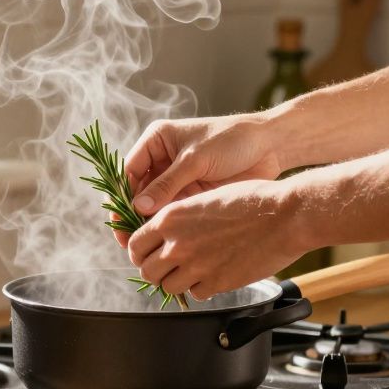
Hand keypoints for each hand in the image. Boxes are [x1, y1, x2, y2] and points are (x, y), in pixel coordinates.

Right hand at [115, 115, 283, 246]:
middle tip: (127, 241)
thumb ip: (168, 183)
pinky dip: (167, 228)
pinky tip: (163, 244)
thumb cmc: (231, 140)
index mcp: (157, 141)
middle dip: (132, 216)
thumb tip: (138, 207)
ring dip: (148, 225)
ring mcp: (176, 180)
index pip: (129, 171)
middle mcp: (162, 161)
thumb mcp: (195, 159)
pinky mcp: (191, 194)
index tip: (119, 220)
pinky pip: (172, 213)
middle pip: (138, 192)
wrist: (269, 146)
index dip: (122, 196)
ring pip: (153, 206)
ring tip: (144, 248)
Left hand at [125, 180, 308, 300]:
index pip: (135, 244)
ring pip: (168, 287)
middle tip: (168, 268)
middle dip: (155, 270)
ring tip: (191, 272)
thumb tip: (168, 232)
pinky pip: (196, 294)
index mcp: (171, 218)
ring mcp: (196, 266)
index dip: (140, 252)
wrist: (284, 216)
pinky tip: (213, 275)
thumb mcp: (205, 198)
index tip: (147, 254)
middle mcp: (178, 243)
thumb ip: (181, 218)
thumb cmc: (252, 200)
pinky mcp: (217, 283)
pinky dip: (201, 288)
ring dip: (177, 281)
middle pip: (147, 271)